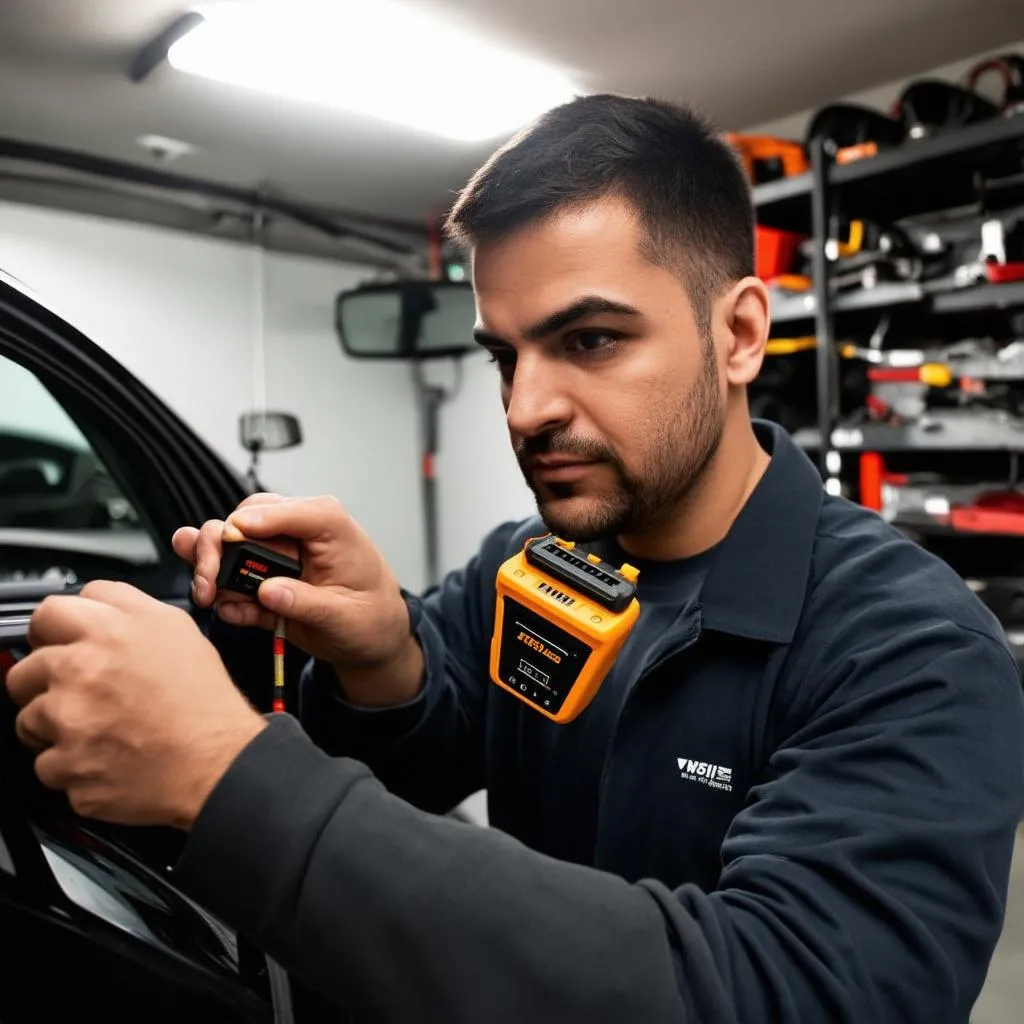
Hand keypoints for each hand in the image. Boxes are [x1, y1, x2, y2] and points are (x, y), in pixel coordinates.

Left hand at [5, 581, 266, 828]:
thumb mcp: (179, 630)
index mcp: (110, 631)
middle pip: (24, 669)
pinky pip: (46, 765)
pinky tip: (104, 758)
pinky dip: (70, 766)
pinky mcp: (67, 766)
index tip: (58, 645)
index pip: (47, 612)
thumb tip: (94, 608)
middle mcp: (82, 669)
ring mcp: (69, 720)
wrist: (219, 762)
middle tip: (79, 695)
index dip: (52, 631)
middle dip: (45, 683)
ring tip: (98, 731)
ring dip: (54, 727)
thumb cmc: (204, 701)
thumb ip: (127, 609)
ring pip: (28, 720)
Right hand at [172, 494, 422, 705]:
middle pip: (243, 518)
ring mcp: (276, 551)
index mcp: (328, 525)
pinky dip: (223, 593)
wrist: (374, 636)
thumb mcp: (346, 617)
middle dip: (217, 545)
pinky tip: (233, 612)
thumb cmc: (372, 616)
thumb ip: (307, 603)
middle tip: (209, 580)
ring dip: (210, 567)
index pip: (287, 509)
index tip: (232, 538)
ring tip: (208, 596)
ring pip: (227, 541)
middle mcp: (297, 530)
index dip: (255, 521)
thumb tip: (268, 592)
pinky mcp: (263, 576)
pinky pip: (230, 576)